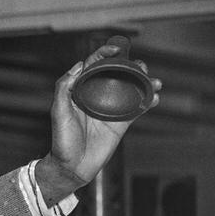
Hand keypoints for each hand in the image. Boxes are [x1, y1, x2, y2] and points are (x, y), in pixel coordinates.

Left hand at [38, 36, 161, 202]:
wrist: (73, 166)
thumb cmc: (62, 140)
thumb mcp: (59, 112)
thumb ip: (64, 88)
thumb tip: (78, 65)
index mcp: (82, 90)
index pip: (94, 66)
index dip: (105, 54)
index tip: (116, 48)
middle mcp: (98, 96)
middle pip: (118, 73)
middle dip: (132, 65)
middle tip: (141, 66)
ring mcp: (112, 109)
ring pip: (131, 88)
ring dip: (145, 82)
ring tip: (154, 81)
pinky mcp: (122, 123)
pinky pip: (138, 108)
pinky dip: (149, 101)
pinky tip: (156, 97)